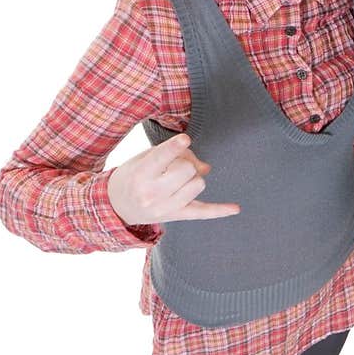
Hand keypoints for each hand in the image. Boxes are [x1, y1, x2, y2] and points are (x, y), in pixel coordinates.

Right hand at [107, 132, 240, 224]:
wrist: (117, 206)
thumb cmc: (133, 176)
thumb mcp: (144, 159)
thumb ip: (172, 155)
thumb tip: (206, 167)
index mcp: (141, 174)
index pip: (161, 158)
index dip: (175, 147)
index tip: (185, 139)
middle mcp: (152, 193)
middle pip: (186, 170)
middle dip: (185, 162)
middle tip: (175, 164)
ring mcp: (166, 208)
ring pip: (198, 184)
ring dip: (193, 177)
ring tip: (179, 178)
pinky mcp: (177, 216)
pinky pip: (203, 213)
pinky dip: (220, 210)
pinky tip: (235, 208)